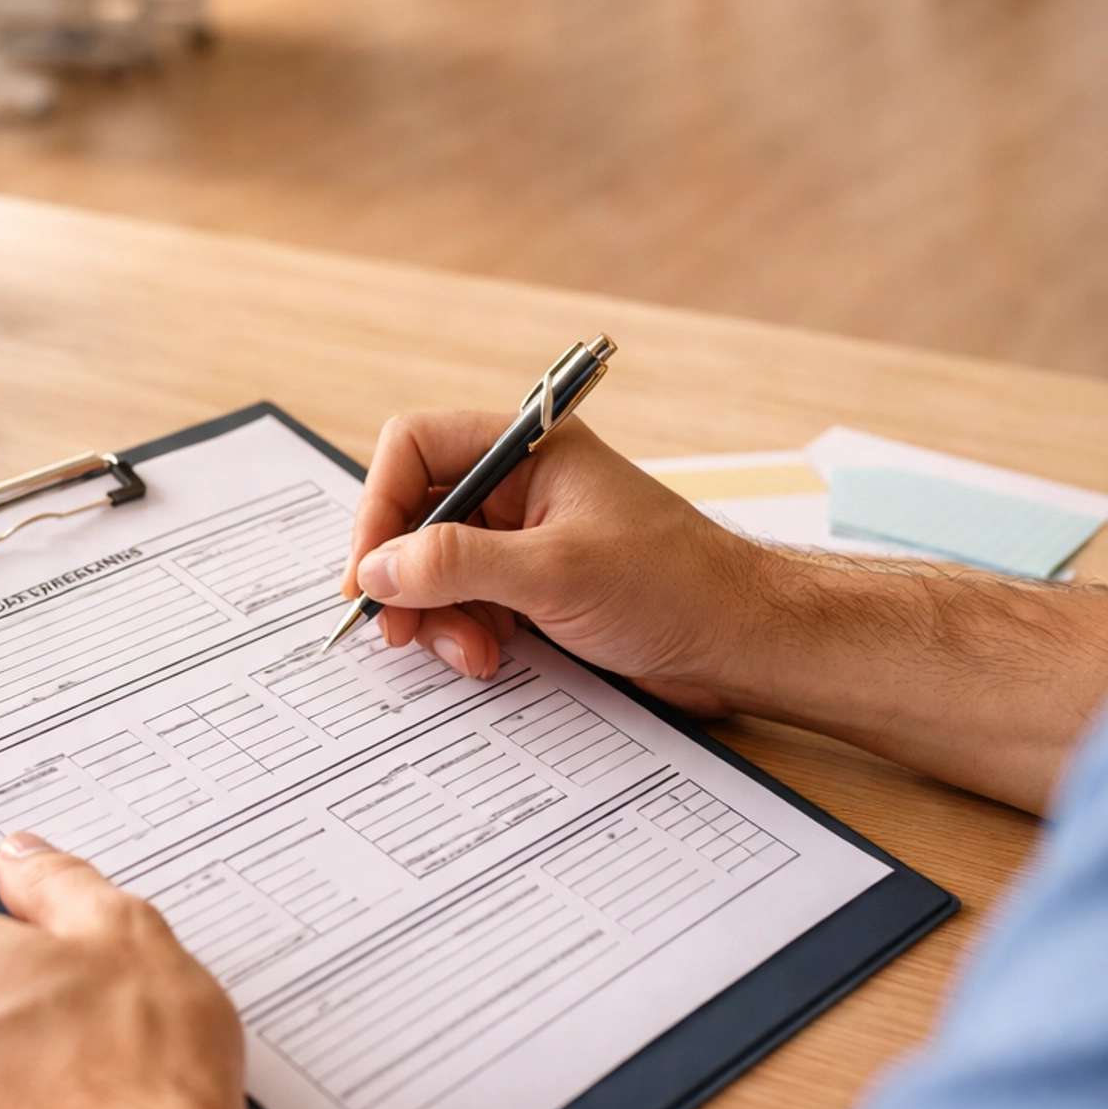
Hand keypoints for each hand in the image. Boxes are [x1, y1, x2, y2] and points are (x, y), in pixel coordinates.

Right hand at [342, 411, 762, 712]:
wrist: (741, 644)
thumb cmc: (675, 586)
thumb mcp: (554, 571)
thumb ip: (458, 564)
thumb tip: (379, 566)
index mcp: (529, 451)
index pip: (415, 449)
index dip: (379, 506)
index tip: (368, 570)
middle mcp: (521, 487)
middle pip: (417, 515)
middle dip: (406, 575)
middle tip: (399, 629)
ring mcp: (526, 540)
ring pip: (437, 569)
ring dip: (438, 616)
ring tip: (470, 654)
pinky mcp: (535, 590)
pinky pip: (468, 605)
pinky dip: (465, 634)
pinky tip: (490, 659)